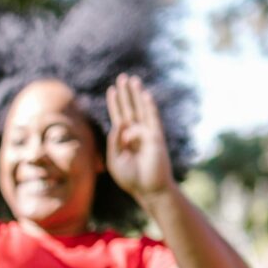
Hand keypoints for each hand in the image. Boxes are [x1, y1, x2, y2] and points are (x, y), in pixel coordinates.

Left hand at [103, 74, 176, 202]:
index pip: (119, 117)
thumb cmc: (132, 178)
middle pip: (130, 109)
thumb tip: (120, 123)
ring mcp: (147, 134)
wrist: (149, 189)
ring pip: (141, 110)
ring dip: (137, 95)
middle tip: (123, 77)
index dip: (115, 103)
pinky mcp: (156, 138)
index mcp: (124, 139)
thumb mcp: (115, 159)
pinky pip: (152, 120)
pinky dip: (148, 107)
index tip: (112, 90)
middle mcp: (136, 134)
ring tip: (133, 80)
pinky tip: (146, 95)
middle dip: (126, 93)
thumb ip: (114, 141)